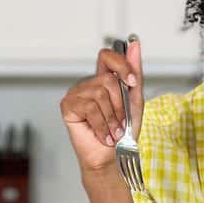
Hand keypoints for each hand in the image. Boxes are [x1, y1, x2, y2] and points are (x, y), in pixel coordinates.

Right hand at [61, 38, 143, 173]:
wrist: (113, 157)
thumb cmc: (123, 133)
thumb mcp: (135, 101)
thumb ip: (135, 73)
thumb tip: (135, 45)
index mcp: (104, 80)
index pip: (108, 56)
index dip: (121, 64)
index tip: (132, 82)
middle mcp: (89, 84)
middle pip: (108, 79)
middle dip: (120, 105)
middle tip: (120, 122)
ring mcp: (77, 94)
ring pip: (100, 95)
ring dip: (112, 119)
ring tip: (112, 132)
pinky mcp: (68, 106)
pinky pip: (89, 108)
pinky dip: (101, 125)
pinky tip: (103, 135)